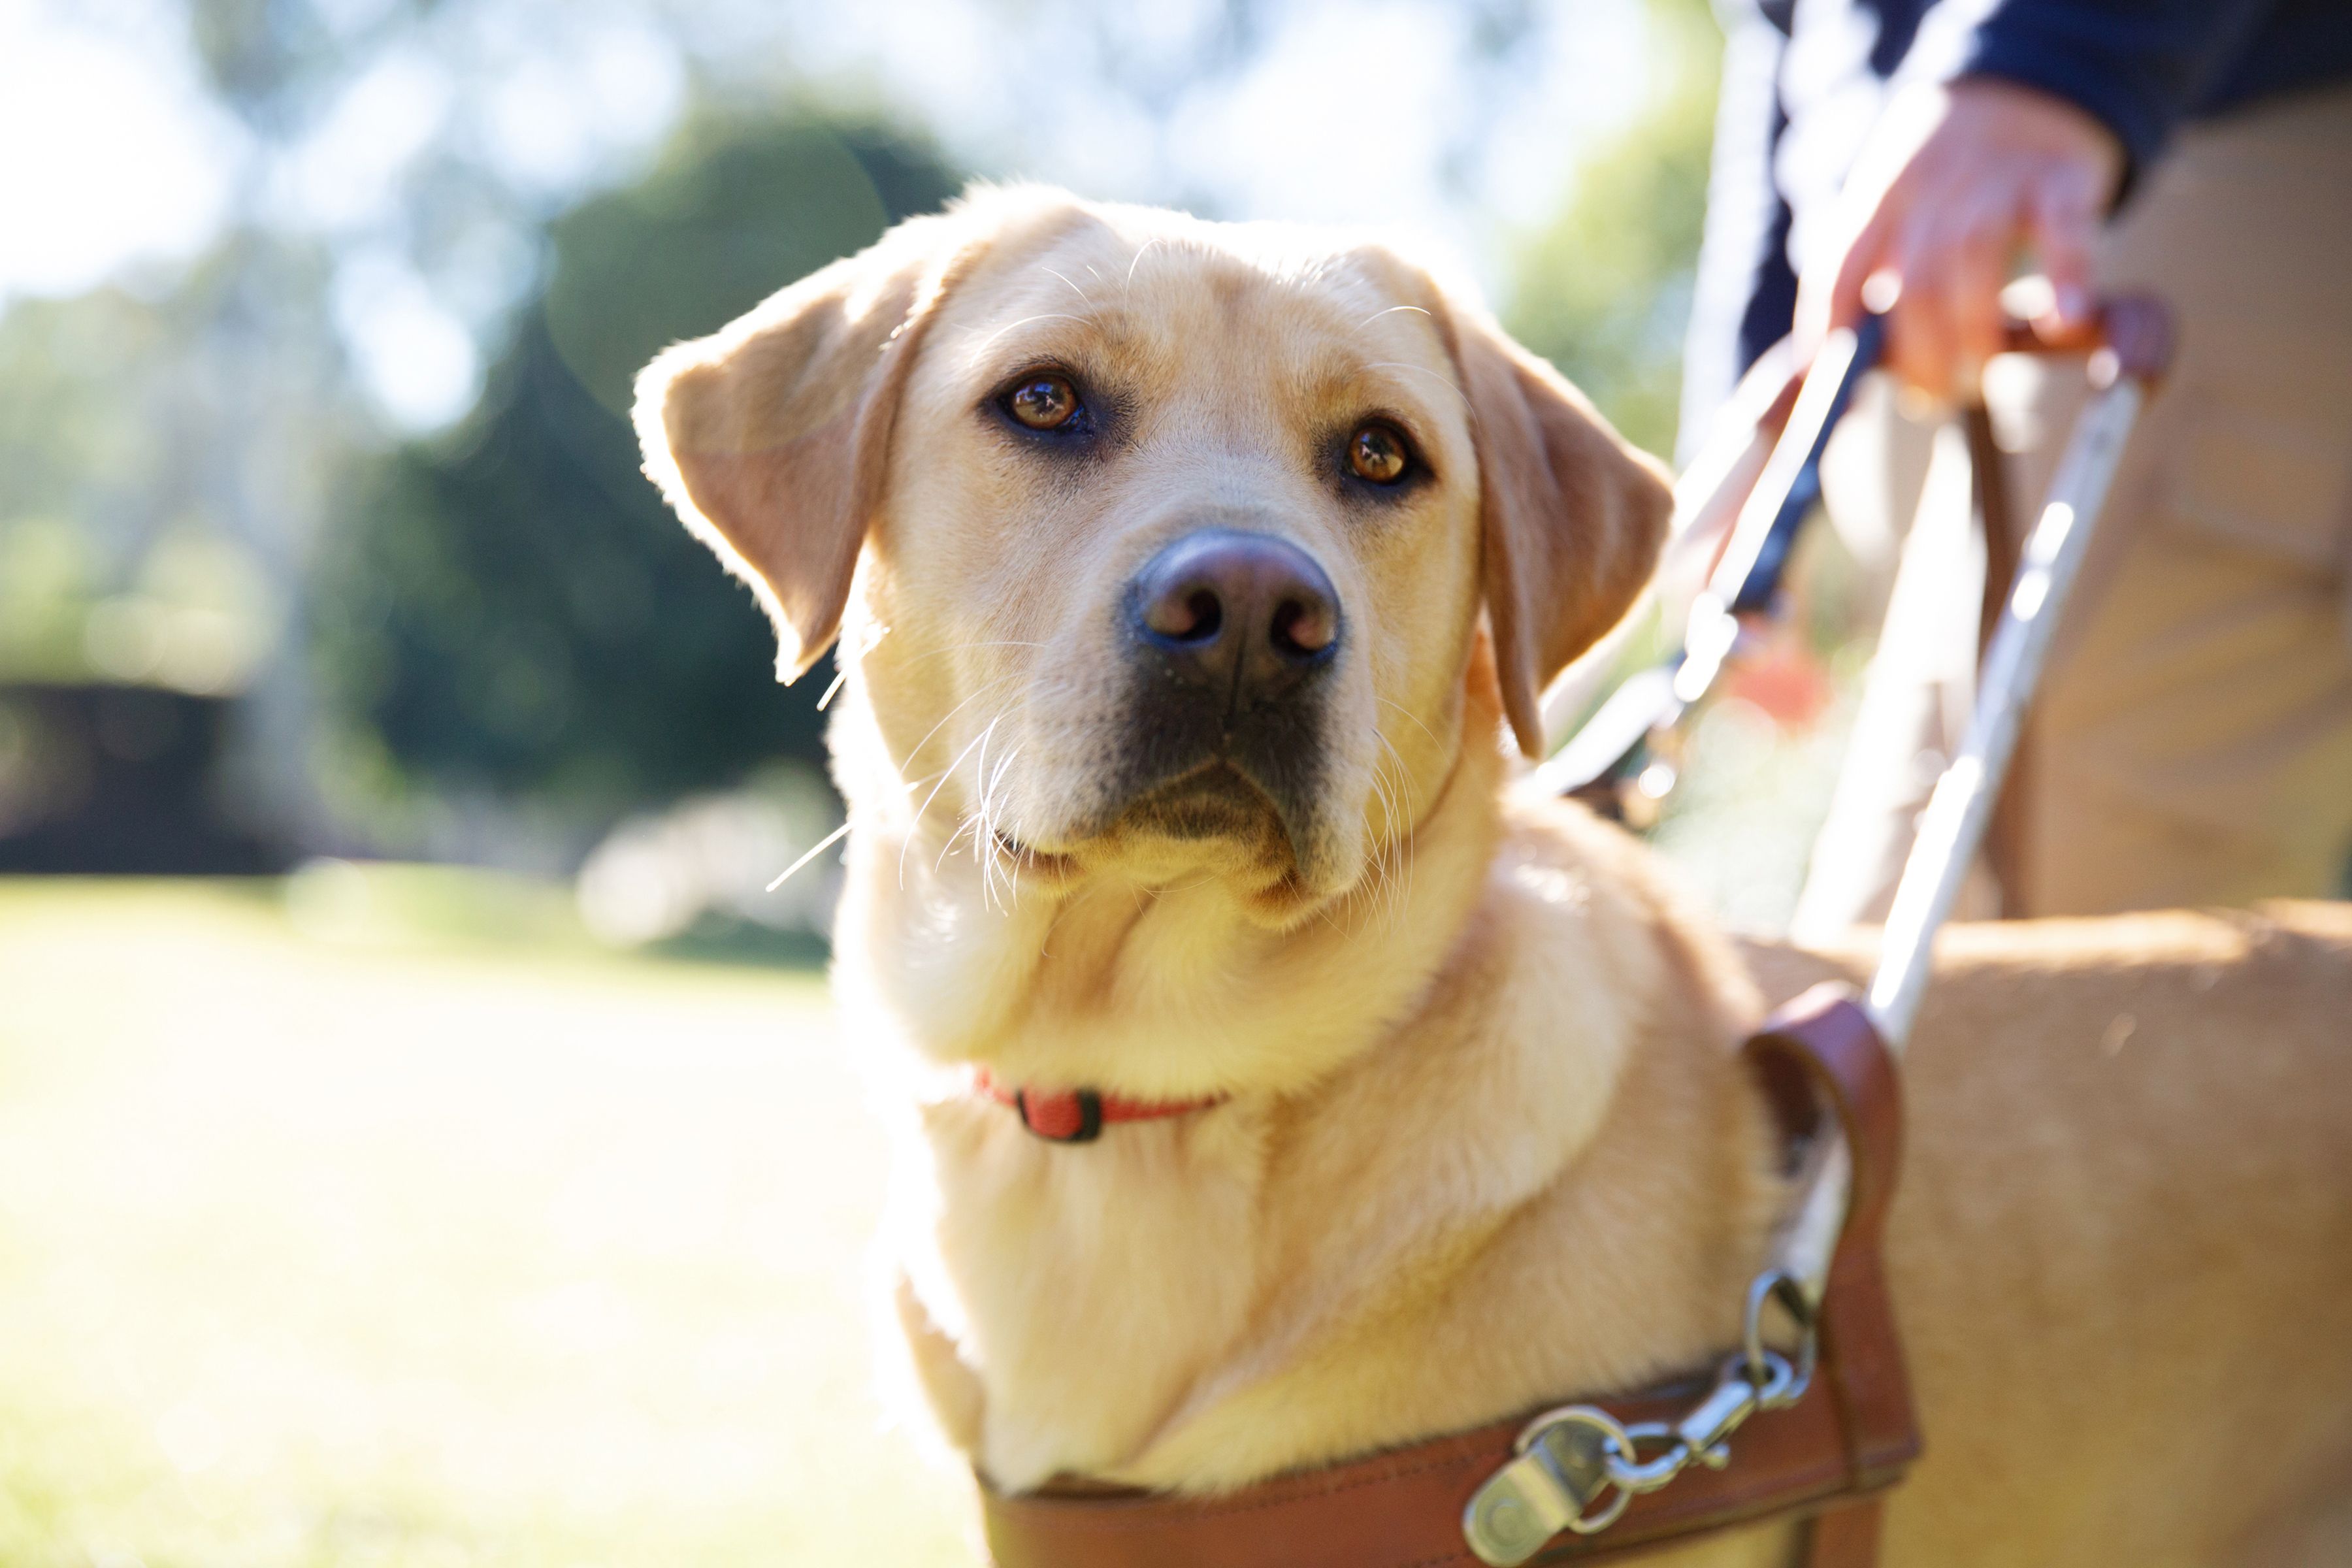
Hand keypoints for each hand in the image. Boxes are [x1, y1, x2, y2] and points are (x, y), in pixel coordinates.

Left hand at [1796, 78, 2123, 399]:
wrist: (2022, 83)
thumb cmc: (1948, 181)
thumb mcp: (1892, 207)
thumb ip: (1861, 275)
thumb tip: (1815, 363)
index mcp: (1878, 198)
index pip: (1838, 267)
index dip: (1828, 327)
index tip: (1825, 378)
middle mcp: (1932, 187)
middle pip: (1915, 280)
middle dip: (1920, 353)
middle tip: (1930, 398)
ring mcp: (1998, 181)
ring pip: (1975, 259)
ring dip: (1974, 333)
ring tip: (1975, 381)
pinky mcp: (2062, 179)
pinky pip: (2064, 229)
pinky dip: (2066, 276)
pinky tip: (2065, 322)